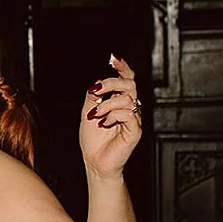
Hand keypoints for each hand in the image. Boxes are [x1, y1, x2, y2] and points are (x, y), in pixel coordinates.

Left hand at [79, 53, 143, 178]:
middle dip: (111, 83)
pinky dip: (113, 116)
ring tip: (96, 116)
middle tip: (97, 91)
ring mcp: (133, 119)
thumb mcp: (87, 112)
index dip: (123, 68)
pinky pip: (128, 114)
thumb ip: (93, 96)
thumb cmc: (93, 140)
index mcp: (118, 102)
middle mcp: (128, 108)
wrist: (94, 161)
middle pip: (129, 85)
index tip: (115, 59)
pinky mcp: (135, 131)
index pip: (126, 80)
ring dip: (106, 105)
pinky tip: (104, 124)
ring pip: (127, 98)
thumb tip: (97, 82)